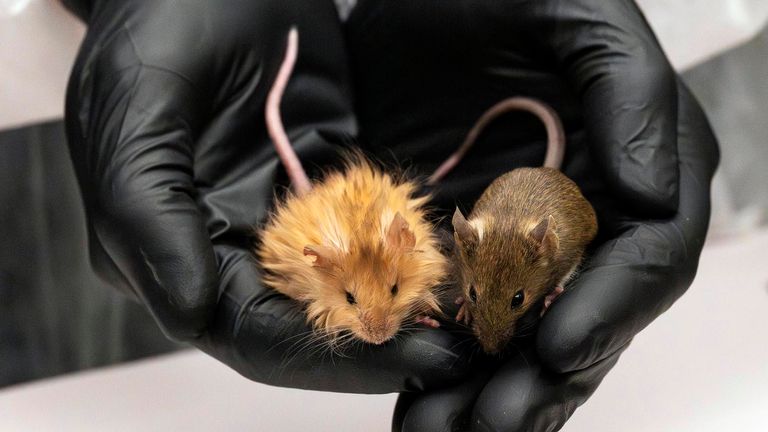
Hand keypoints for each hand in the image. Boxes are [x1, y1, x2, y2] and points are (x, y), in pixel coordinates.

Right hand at [62, 0, 468, 391]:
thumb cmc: (160, 26)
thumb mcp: (141, 111)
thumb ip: (151, 216)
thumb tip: (188, 311)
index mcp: (171, 247)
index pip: (245, 331)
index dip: (320, 356)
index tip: (395, 358)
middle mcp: (227, 247)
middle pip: (301, 322)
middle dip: (371, 340)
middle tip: (443, 351)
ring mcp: (279, 218)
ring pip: (340, 288)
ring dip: (395, 305)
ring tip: (451, 320)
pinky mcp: (321, 188)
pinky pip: (365, 234)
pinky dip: (401, 255)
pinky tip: (440, 263)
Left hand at [345, 0, 718, 427]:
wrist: (416, 0)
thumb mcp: (577, 19)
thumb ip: (633, 95)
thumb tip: (659, 199)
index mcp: (635, 164)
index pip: (648, 257)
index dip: (610, 310)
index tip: (559, 351)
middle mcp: (587, 212)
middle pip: (585, 315)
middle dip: (543, 381)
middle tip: (494, 428)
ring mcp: (525, 236)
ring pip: (524, 334)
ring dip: (491, 392)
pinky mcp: (464, 244)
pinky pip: (465, 316)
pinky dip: (446, 363)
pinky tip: (422, 400)